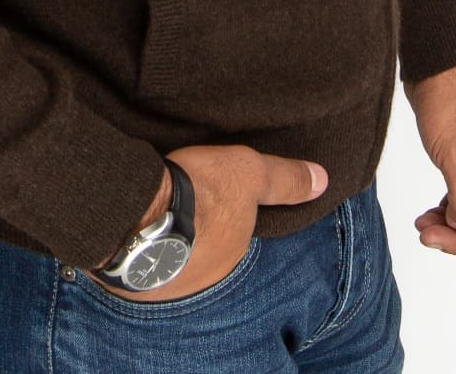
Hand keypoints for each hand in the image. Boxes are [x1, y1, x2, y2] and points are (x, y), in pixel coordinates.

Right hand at [93, 144, 327, 302]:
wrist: (139, 213)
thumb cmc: (200, 191)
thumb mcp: (249, 172)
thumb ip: (284, 179)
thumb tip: (322, 180)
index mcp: (233, 253)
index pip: (235, 235)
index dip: (226, 214)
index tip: (213, 195)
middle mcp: (205, 277)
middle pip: (204, 251)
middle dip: (197, 231)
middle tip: (187, 200)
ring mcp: (168, 283)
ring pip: (173, 260)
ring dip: (167, 240)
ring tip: (157, 210)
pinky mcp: (132, 281)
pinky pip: (140, 263)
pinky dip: (139, 246)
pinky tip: (132, 224)